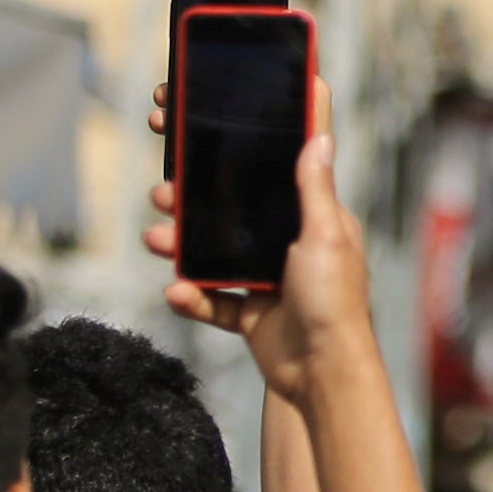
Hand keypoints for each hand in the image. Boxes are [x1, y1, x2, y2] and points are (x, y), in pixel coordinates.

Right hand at [145, 74, 369, 402]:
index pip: (280, 168)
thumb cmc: (336, 302)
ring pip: (211, 251)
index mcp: (311, 218)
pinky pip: (211, 299)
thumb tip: (320, 136)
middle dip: (192, 197)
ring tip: (156, 237)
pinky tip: (176, 291)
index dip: (249, 141)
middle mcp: (286, 243)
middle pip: (233, 208)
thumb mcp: (326, 236)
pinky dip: (192, 296)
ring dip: (180, 243)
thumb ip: (315, 189)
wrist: (323, 376)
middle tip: (162, 187)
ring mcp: (266, 277)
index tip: (211, 115)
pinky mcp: (250, 312)